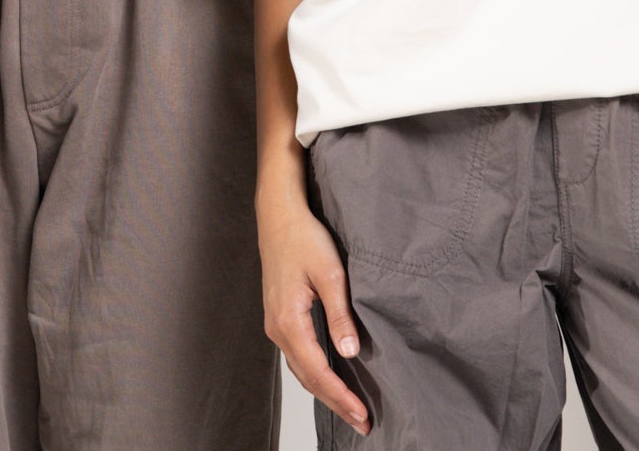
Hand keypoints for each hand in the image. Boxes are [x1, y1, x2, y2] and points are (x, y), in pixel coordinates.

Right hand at [260, 182, 368, 433]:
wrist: (278, 215)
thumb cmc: (303, 238)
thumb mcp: (330, 273)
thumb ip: (340, 314)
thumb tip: (349, 352)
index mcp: (289, 321)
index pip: (318, 372)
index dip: (341, 396)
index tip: (362, 414)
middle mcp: (277, 328)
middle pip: (308, 378)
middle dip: (335, 402)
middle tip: (362, 422)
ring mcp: (275, 324)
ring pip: (301, 370)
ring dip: (325, 391)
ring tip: (350, 408)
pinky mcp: (279, 317)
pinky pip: (297, 356)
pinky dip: (315, 374)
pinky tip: (330, 377)